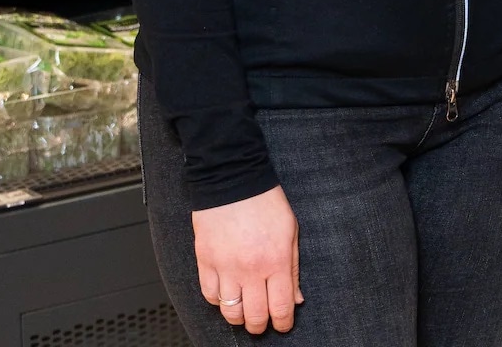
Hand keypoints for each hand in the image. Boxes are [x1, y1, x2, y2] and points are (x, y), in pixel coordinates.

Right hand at [192, 186, 300, 333]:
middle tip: (261, 322)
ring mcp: (226, 266)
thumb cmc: (264, 200)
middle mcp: (251, 268)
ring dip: (239, 317)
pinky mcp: (205, 259)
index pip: (281, 308)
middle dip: (260, 326)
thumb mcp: (290, 230)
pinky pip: (210, 295)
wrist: (232, 175)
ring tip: (243, 310)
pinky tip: (225, 292)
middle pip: (255, 317)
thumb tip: (296, 299)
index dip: (283, 323)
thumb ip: (294, 268)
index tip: (282, 324)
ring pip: (230, 312)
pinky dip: (218, 300)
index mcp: (276, 261)